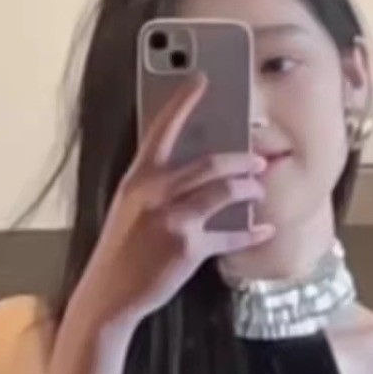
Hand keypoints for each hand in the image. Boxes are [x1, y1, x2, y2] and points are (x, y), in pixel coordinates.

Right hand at [73, 76, 273, 332]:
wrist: (109, 294)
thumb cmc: (122, 251)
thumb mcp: (129, 208)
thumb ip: (156, 186)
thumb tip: (194, 169)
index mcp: (138, 178)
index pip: (163, 129)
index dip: (183, 101)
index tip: (202, 79)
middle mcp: (155, 193)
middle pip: (209, 162)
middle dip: (240, 158)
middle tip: (256, 159)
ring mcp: (172, 220)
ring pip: (224, 191)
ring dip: (248, 188)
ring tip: (258, 189)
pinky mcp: (188, 248)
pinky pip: (229, 235)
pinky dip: (250, 233)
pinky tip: (263, 229)